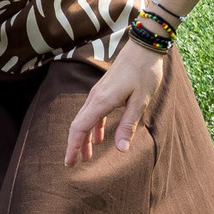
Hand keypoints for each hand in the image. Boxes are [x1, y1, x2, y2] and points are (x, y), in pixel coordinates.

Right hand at [65, 41, 162, 164]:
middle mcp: (95, 97)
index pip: (80, 128)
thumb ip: (128, 126)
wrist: (143, 48)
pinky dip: (94, 128)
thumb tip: (121, 150)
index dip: (73, 147)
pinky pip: (93, 113)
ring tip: (86, 157)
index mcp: (102, 101)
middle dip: (74, 146)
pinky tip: (99, 139)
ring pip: (85, 120)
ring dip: (84, 139)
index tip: (69, 163)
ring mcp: (98, 93)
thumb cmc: (144, 73)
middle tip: (72, 165)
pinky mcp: (104, 91)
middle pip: (78, 125)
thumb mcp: (140, 101)